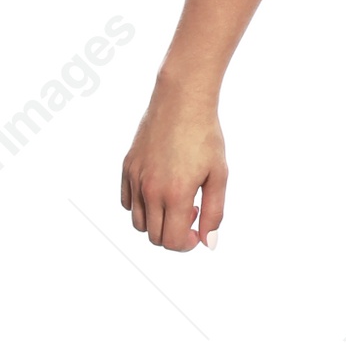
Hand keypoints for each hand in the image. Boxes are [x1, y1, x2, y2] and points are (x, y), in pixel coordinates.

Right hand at [121, 75, 226, 250]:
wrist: (181, 102)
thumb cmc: (205, 137)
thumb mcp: (218, 176)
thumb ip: (214, 213)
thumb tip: (208, 242)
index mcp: (175, 194)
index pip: (173, 242)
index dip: (187, 244)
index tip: (197, 231)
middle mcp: (150, 190)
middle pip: (155, 237)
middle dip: (174, 234)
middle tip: (191, 210)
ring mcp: (135, 179)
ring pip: (138, 223)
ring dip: (157, 222)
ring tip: (175, 200)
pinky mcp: (127, 168)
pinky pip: (127, 202)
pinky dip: (141, 206)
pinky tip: (159, 190)